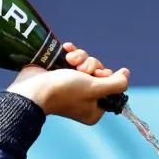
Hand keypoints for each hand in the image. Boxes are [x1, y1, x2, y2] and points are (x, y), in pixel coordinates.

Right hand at [6, 42, 129, 125]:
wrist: (33, 89)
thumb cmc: (64, 92)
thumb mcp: (96, 89)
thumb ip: (116, 84)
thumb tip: (126, 74)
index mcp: (94, 108)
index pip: (110, 86)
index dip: (106, 76)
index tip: (98, 76)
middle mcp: (84, 98)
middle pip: (99, 72)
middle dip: (91, 65)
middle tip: (81, 70)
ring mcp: (72, 85)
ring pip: (87, 62)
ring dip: (80, 58)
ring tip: (69, 61)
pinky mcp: (61, 73)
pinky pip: (74, 58)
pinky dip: (71, 52)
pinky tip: (66, 50)